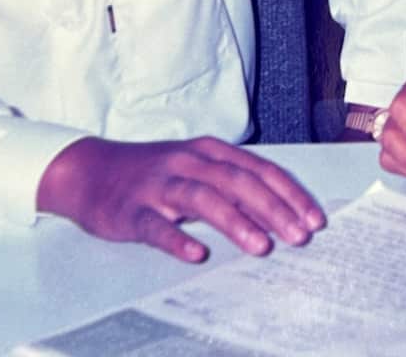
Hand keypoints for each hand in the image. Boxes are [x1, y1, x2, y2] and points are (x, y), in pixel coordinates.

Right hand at [37, 136, 325, 261]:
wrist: (90, 171)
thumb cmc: (154, 174)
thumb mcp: (197, 171)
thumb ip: (233, 188)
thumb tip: (278, 214)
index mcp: (210, 151)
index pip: (260, 170)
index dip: (290, 194)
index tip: (314, 219)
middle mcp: (188, 161)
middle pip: (238, 182)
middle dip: (274, 209)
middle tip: (300, 237)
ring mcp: (159, 184)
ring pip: (203, 199)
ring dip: (236, 222)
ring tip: (262, 246)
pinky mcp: (132, 209)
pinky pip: (156, 225)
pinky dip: (178, 239)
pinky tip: (197, 253)